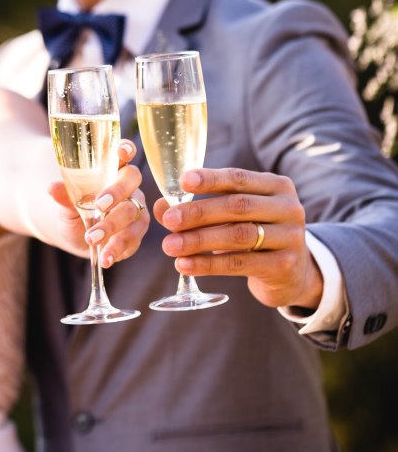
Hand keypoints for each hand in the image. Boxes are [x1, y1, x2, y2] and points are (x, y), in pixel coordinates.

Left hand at [50, 140, 148, 266]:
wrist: (75, 234)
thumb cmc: (74, 209)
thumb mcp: (66, 203)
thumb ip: (64, 195)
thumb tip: (52, 188)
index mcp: (113, 170)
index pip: (124, 154)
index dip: (126, 150)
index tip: (121, 151)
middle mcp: (129, 188)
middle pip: (132, 181)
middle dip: (117, 191)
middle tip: (99, 205)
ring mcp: (136, 210)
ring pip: (134, 213)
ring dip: (113, 226)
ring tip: (92, 239)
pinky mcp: (136, 233)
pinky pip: (133, 239)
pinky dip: (117, 249)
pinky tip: (105, 257)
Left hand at [154, 167, 322, 307]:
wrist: (292, 273)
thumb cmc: (254, 235)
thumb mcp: (233, 217)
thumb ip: (200, 208)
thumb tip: (159, 206)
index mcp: (276, 186)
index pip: (239, 178)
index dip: (211, 179)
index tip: (183, 181)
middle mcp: (289, 208)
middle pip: (237, 206)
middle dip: (198, 212)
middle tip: (167, 220)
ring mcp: (291, 237)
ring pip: (238, 235)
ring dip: (199, 240)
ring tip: (169, 245)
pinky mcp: (284, 266)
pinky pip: (240, 263)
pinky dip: (208, 264)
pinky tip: (185, 265)